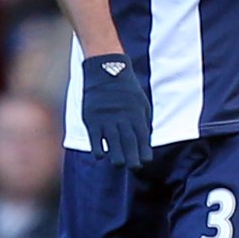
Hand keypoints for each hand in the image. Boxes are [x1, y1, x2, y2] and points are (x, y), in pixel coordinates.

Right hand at [81, 53, 151, 168]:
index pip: (142, 137)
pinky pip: (95, 138)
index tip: (145, 161)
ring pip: (112, 143)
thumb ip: (143, 121)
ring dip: (116, 156)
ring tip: (119, 164)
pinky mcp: (92, 119)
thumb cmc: (126, 88)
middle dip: (132, 158)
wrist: (106, 70)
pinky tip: (101, 156)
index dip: (144, 151)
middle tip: (134, 167)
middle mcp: (122, 118)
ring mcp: (106, 119)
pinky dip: (98, 148)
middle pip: (129, 142)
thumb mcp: (141, 101)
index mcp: (136, 114)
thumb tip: (145, 140)